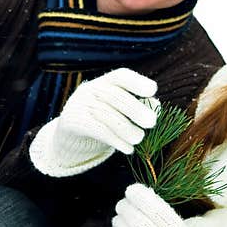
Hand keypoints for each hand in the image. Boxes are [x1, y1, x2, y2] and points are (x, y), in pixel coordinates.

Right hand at [29, 68, 158, 176]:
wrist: (70, 134)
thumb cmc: (102, 119)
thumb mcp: (118, 109)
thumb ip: (138, 105)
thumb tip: (156, 105)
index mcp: (105, 82)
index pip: (121, 76)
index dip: (137, 82)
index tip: (152, 90)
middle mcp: (91, 89)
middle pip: (114, 96)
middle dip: (135, 108)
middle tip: (151, 122)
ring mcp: (79, 104)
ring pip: (106, 115)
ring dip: (126, 129)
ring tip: (139, 139)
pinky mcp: (72, 122)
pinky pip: (97, 130)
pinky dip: (116, 140)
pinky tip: (128, 149)